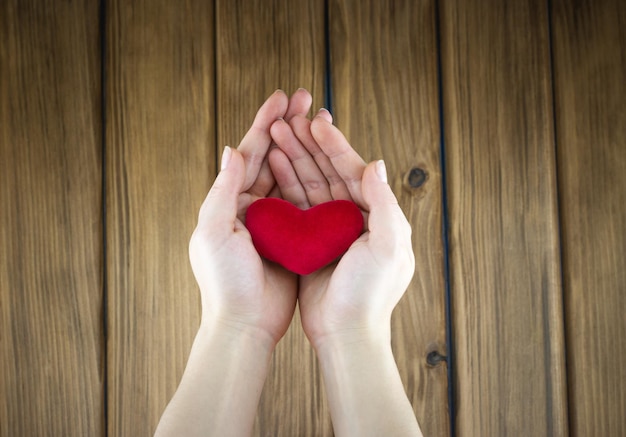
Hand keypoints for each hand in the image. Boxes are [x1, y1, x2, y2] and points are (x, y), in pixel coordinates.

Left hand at [189, 89, 313, 345]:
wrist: (244, 324)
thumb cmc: (224, 282)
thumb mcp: (215, 232)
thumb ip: (223, 191)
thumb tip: (231, 149)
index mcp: (228, 201)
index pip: (248, 154)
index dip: (265, 124)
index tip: (283, 97)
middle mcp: (249, 207)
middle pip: (271, 158)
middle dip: (288, 127)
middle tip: (307, 97)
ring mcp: (273, 221)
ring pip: (289, 175)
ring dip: (304, 147)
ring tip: (320, 121)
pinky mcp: (292, 236)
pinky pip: (304, 201)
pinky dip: (314, 179)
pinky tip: (330, 163)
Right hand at [268, 107, 414, 348]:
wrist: (346, 333)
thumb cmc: (370, 293)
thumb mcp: (387, 247)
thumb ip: (384, 204)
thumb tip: (376, 162)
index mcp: (376, 214)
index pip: (353, 170)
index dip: (334, 145)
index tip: (315, 121)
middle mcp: (353, 217)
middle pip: (329, 172)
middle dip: (308, 146)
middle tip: (286, 120)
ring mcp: (330, 229)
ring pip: (310, 185)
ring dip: (293, 159)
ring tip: (273, 134)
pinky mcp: (310, 242)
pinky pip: (296, 206)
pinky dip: (284, 185)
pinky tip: (270, 166)